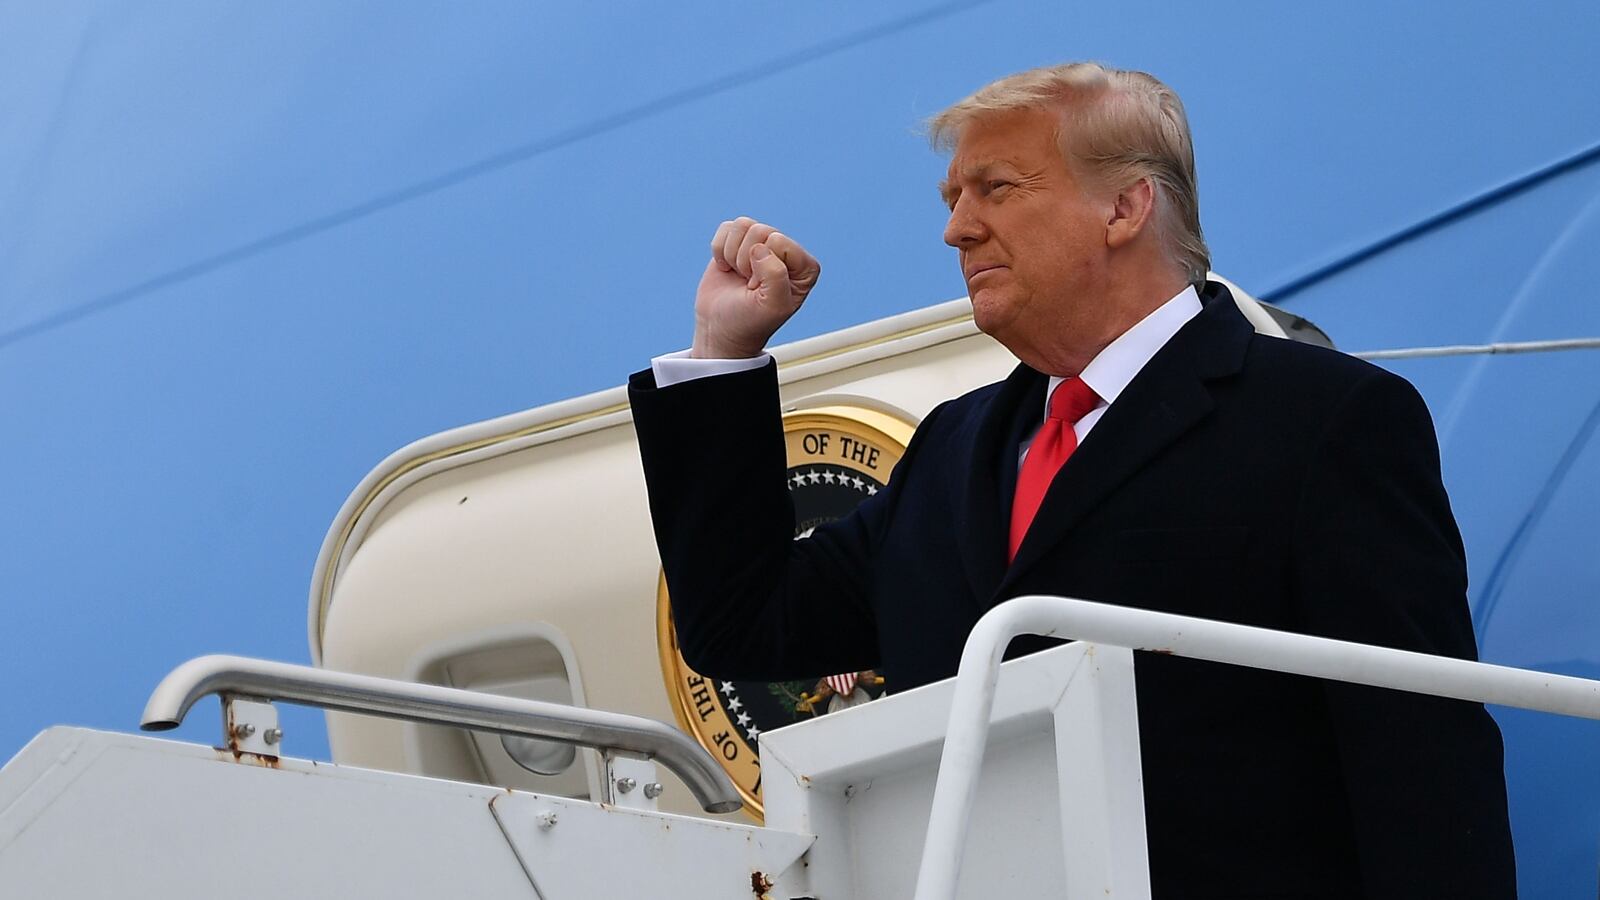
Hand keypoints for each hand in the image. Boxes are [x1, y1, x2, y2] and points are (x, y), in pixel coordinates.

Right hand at [692, 217, 820, 357]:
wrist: (721, 330)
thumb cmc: (750, 322)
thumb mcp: (773, 306)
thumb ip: (776, 275)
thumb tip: (759, 248)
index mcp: (805, 267)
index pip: (779, 242)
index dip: (764, 267)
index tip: (761, 290)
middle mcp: (786, 251)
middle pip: (760, 231)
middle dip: (747, 262)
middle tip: (749, 285)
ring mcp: (762, 244)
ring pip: (743, 226)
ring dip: (733, 255)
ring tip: (741, 277)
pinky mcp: (738, 242)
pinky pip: (727, 228)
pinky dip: (720, 251)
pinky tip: (729, 269)